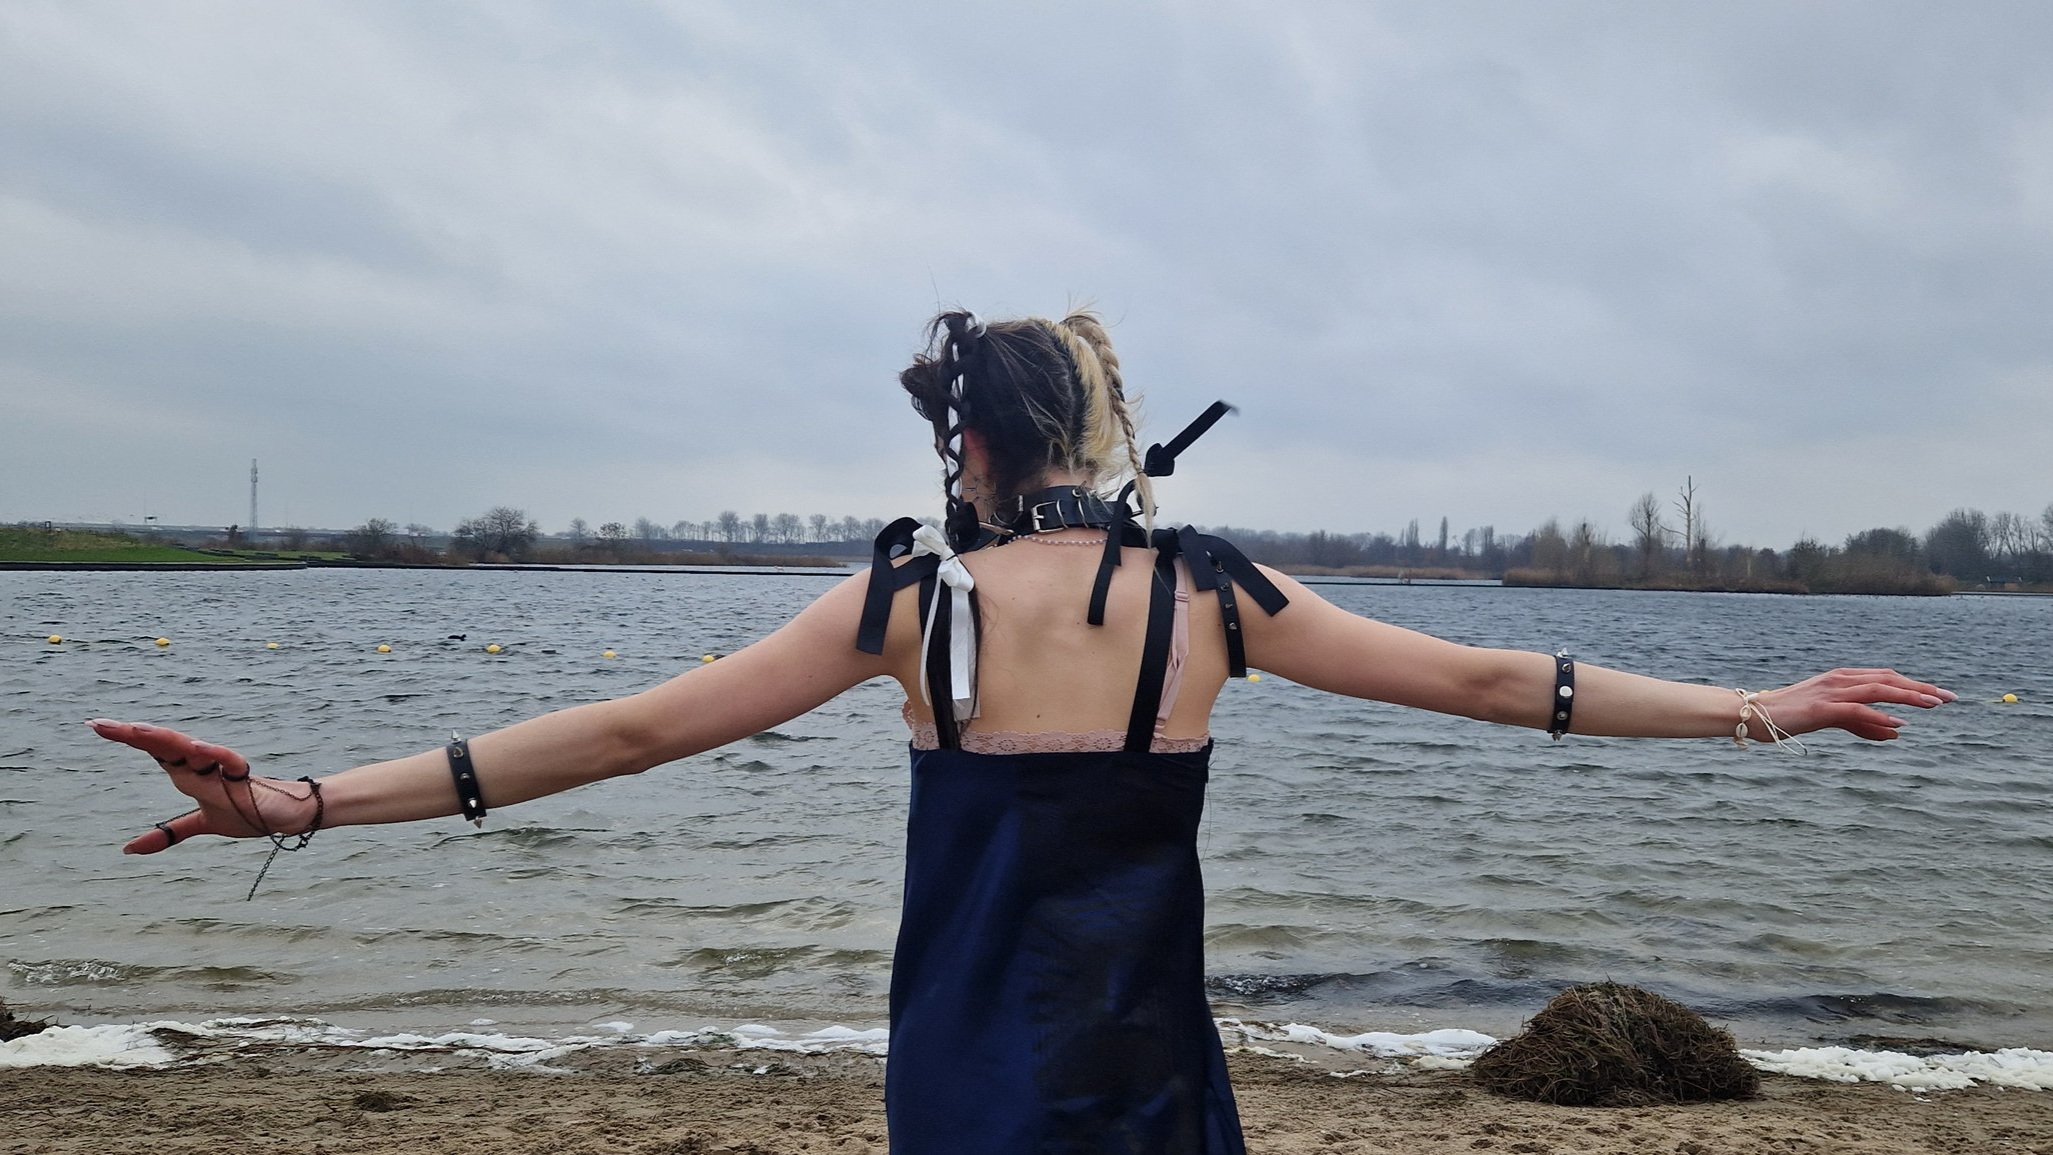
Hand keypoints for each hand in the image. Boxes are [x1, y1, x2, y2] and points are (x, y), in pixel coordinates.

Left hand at [88, 720, 313, 852]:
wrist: (288, 814)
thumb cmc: (247, 811)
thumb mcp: (201, 824)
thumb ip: (168, 833)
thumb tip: (128, 849)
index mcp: (189, 772)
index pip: (153, 750)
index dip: (126, 737)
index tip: (95, 725)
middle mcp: (201, 766)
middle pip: (162, 745)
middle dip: (131, 734)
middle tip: (97, 724)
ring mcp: (221, 769)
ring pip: (189, 748)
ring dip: (163, 739)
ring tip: (136, 730)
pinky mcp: (244, 778)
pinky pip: (228, 762)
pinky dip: (214, 753)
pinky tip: (196, 747)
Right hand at [1755, 669, 1955, 741]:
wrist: (1755, 715)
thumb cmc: (1791, 717)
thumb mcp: (1833, 720)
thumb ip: (1865, 725)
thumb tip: (1898, 732)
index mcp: (1843, 678)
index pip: (1887, 677)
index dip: (1915, 684)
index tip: (1941, 695)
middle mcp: (1841, 679)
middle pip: (1889, 679)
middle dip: (1921, 687)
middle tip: (1950, 697)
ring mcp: (1831, 692)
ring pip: (1879, 689)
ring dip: (1909, 696)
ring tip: (1935, 704)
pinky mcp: (1822, 708)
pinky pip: (1857, 709)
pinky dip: (1880, 714)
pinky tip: (1899, 722)